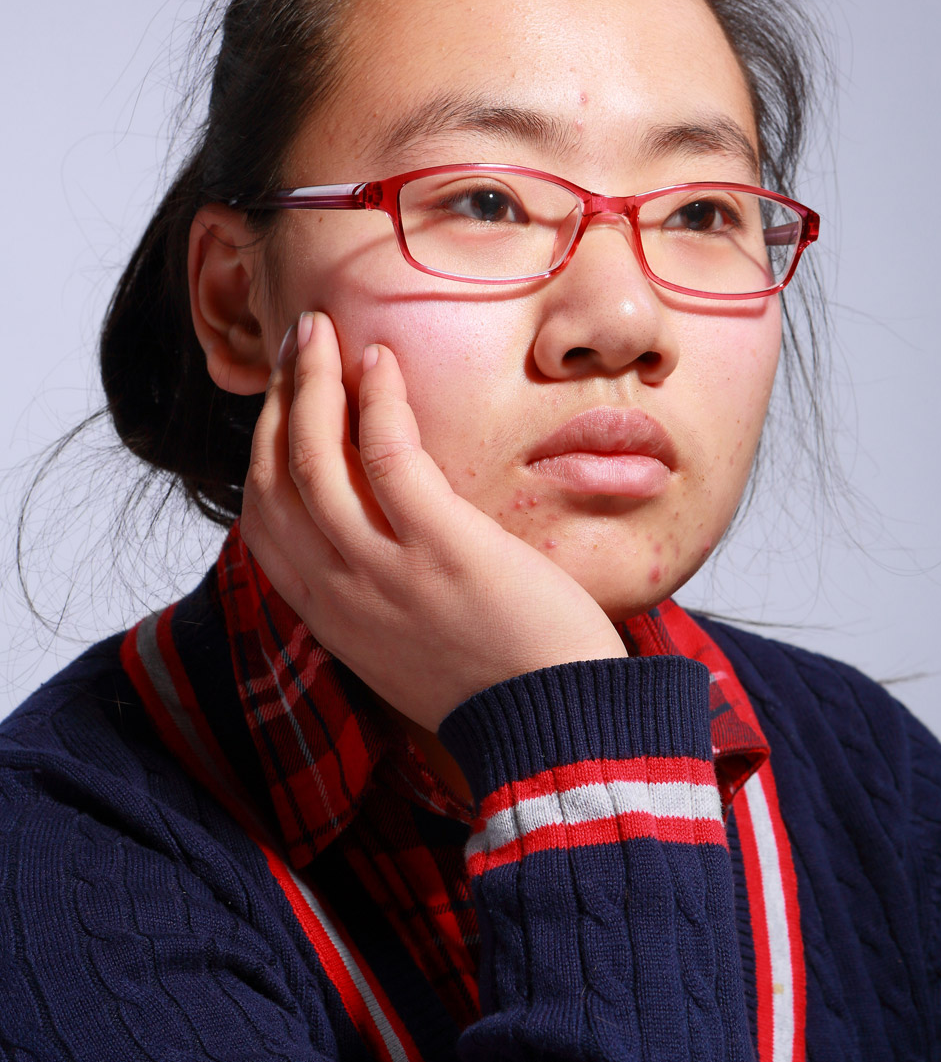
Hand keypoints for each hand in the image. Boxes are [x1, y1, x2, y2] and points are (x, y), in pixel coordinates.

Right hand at [240, 311, 626, 732]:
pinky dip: (376, 400)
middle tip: (298, 343)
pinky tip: (380, 361)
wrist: (556, 730)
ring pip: (314, 457)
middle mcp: (338, 592)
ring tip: (322, 331)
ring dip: (310, 382)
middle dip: (278, 400)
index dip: (265, 446)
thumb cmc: (498, 682)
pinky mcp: (439, 548)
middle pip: (275, 477)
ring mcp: (383, 571)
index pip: (263, 519)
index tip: (285, 398)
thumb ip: (375, 593)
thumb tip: (371, 538)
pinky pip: (387, 456)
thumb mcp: (406, 645)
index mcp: (329, 615)